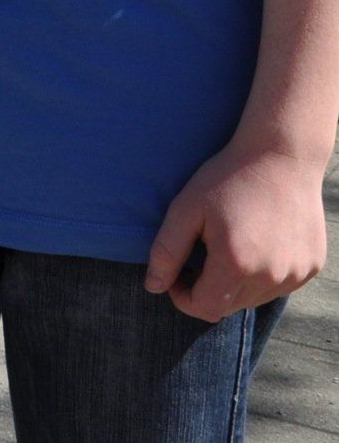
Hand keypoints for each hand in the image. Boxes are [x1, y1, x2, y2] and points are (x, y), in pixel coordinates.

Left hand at [143, 136, 329, 320]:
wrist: (282, 157)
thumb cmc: (228, 179)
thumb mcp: (186, 209)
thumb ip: (167, 251)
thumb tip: (153, 287)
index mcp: (236, 264)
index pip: (205, 308)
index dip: (183, 296)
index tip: (176, 273)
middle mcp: (271, 277)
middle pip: (229, 306)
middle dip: (206, 289)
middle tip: (200, 255)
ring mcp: (296, 274)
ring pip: (255, 299)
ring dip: (235, 284)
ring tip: (229, 246)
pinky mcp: (311, 267)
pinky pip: (279, 286)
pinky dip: (262, 276)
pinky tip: (256, 244)